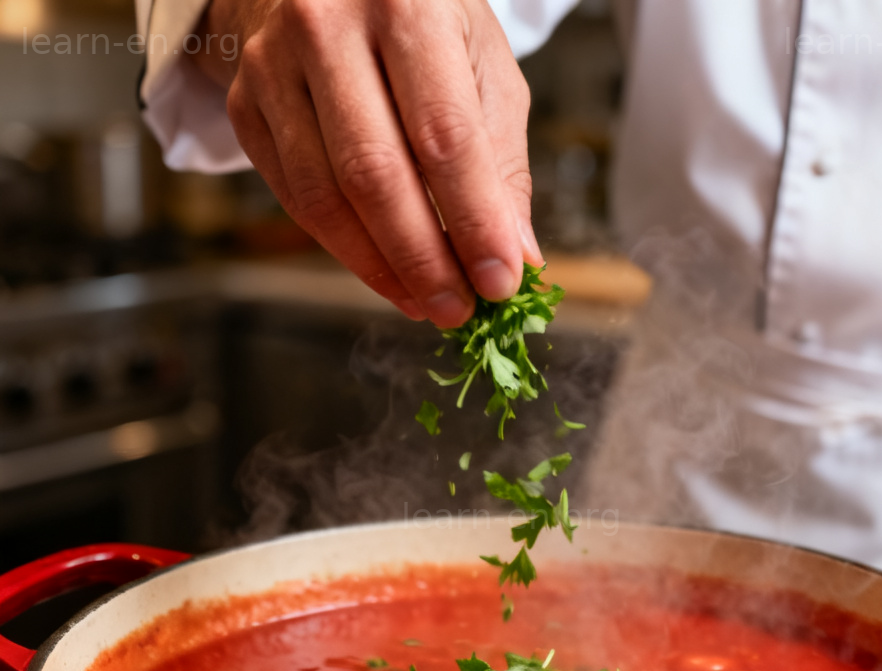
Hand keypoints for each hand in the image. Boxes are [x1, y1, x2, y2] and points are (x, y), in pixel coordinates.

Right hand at [193, 0, 542, 325]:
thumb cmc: (418, 21)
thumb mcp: (482, 66)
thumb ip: (501, 161)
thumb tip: (517, 255)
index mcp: (405, 2)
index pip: (445, 135)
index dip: (474, 221)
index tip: (500, 281)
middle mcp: (327, 23)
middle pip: (375, 174)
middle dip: (424, 260)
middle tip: (458, 309)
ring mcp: (273, 64)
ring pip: (326, 198)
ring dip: (382, 269)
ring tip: (426, 302)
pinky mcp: (246, 104)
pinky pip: (296, 200)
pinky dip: (346, 251)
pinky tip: (386, 274)